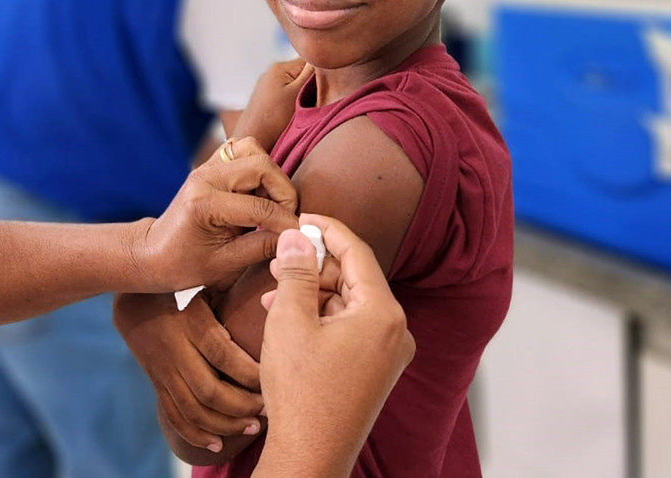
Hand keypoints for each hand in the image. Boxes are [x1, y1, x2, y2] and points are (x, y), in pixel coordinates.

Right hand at [114, 292, 262, 453]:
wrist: (132, 298)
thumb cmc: (182, 282)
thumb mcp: (204, 277)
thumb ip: (234, 282)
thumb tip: (278, 274)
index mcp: (190, 321)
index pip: (223, 355)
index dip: (251, 372)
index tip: (276, 375)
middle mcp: (174, 349)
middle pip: (210, 391)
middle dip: (243, 405)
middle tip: (269, 407)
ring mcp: (162, 370)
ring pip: (193, 410)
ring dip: (226, 424)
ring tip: (254, 425)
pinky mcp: (156, 383)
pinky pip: (174, 415)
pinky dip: (196, 434)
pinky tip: (217, 443)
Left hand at [133, 136, 299, 292]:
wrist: (152, 254)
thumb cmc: (183, 264)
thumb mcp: (225, 264)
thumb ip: (262, 247)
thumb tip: (296, 238)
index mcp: (204, 203)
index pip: (260, 206)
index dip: (286, 222)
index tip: (299, 236)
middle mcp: (205, 177)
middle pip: (261, 165)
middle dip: (282, 192)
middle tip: (285, 217)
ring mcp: (205, 167)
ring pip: (252, 150)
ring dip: (271, 175)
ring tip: (272, 204)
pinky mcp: (209, 165)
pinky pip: (241, 150)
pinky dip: (258, 166)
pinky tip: (260, 192)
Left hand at [232, 59, 311, 150]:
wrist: (253, 136)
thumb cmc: (275, 117)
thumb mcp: (298, 93)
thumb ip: (310, 74)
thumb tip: (319, 58)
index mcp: (279, 67)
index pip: (308, 61)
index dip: (319, 74)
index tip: (322, 88)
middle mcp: (271, 72)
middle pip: (301, 72)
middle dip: (310, 83)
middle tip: (312, 99)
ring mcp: (267, 83)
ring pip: (294, 83)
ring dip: (301, 92)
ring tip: (300, 107)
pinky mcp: (265, 96)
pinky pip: (285, 91)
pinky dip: (291, 99)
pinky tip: (290, 111)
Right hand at [254, 216, 415, 477]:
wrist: (310, 455)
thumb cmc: (301, 392)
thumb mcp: (290, 320)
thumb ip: (296, 272)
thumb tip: (297, 236)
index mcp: (383, 313)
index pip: (356, 251)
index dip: (326, 228)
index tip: (300, 217)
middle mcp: (396, 331)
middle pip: (353, 276)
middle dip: (314, 266)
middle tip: (278, 260)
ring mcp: (389, 353)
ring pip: (349, 302)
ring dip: (312, 293)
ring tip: (273, 293)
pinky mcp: (376, 369)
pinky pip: (351, 327)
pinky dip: (321, 317)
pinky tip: (288, 319)